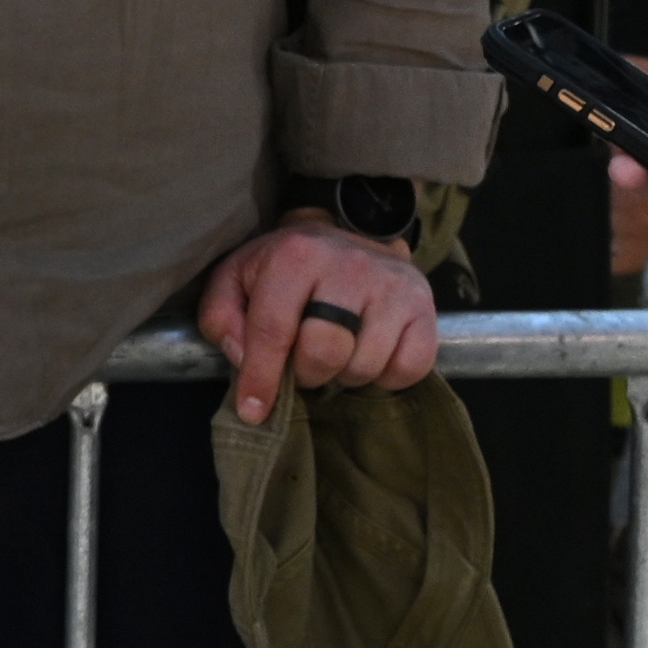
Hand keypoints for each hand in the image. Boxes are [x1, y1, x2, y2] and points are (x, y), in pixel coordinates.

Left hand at [193, 215, 438, 426]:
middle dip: (306, 373)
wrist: (349, 237)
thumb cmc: (286, 268)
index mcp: (297, 255)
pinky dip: (386, 377)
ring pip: (364, 366)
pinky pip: (408, 368)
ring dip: (344, 375)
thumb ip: (222, 318)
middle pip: (324, 353)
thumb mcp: (238, 279)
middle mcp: (350, 265)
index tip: (253, 410)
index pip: (273, 330)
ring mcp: (393, 285)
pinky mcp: (425, 305)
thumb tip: (243, 358)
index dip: (261, 378)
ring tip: (337, 353)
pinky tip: (369, 355)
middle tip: (304, 364)